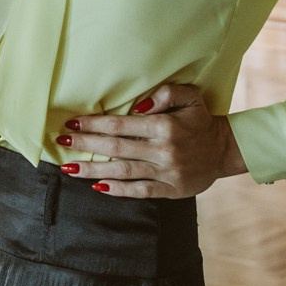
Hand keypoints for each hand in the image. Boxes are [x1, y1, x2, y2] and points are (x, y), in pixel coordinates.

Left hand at [57, 84, 246, 198]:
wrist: (224, 150)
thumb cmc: (200, 119)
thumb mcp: (190, 96)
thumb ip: (165, 94)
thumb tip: (139, 105)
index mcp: (164, 126)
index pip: (120, 125)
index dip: (93, 124)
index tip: (71, 124)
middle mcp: (163, 151)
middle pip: (115, 149)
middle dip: (86, 146)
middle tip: (61, 144)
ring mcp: (166, 172)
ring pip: (123, 172)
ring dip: (93, 171)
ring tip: (69, 169)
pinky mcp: (170, 189)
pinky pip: (140, 191)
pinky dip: (118, 190)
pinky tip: (98, 187)